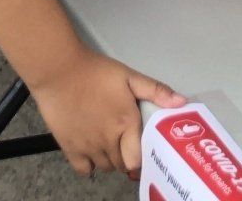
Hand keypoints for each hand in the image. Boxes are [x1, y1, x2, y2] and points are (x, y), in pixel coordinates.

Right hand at [29, 50, 183, 179]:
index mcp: (126, 124)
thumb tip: (181, 102)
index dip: (140, 157)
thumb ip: (155, 90)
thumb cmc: (96, 72)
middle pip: (122, 165)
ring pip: (105, 167)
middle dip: (126, 157)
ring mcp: (88, 147)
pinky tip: (92, 152)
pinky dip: (89, 166)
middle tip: (126, 143)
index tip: (140, 147)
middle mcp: (108, 140)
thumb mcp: (129, 76)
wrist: (60, 70)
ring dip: (110, 160)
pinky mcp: (69, 148)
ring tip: (110, 144)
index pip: (137, 159)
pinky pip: (83, 170)